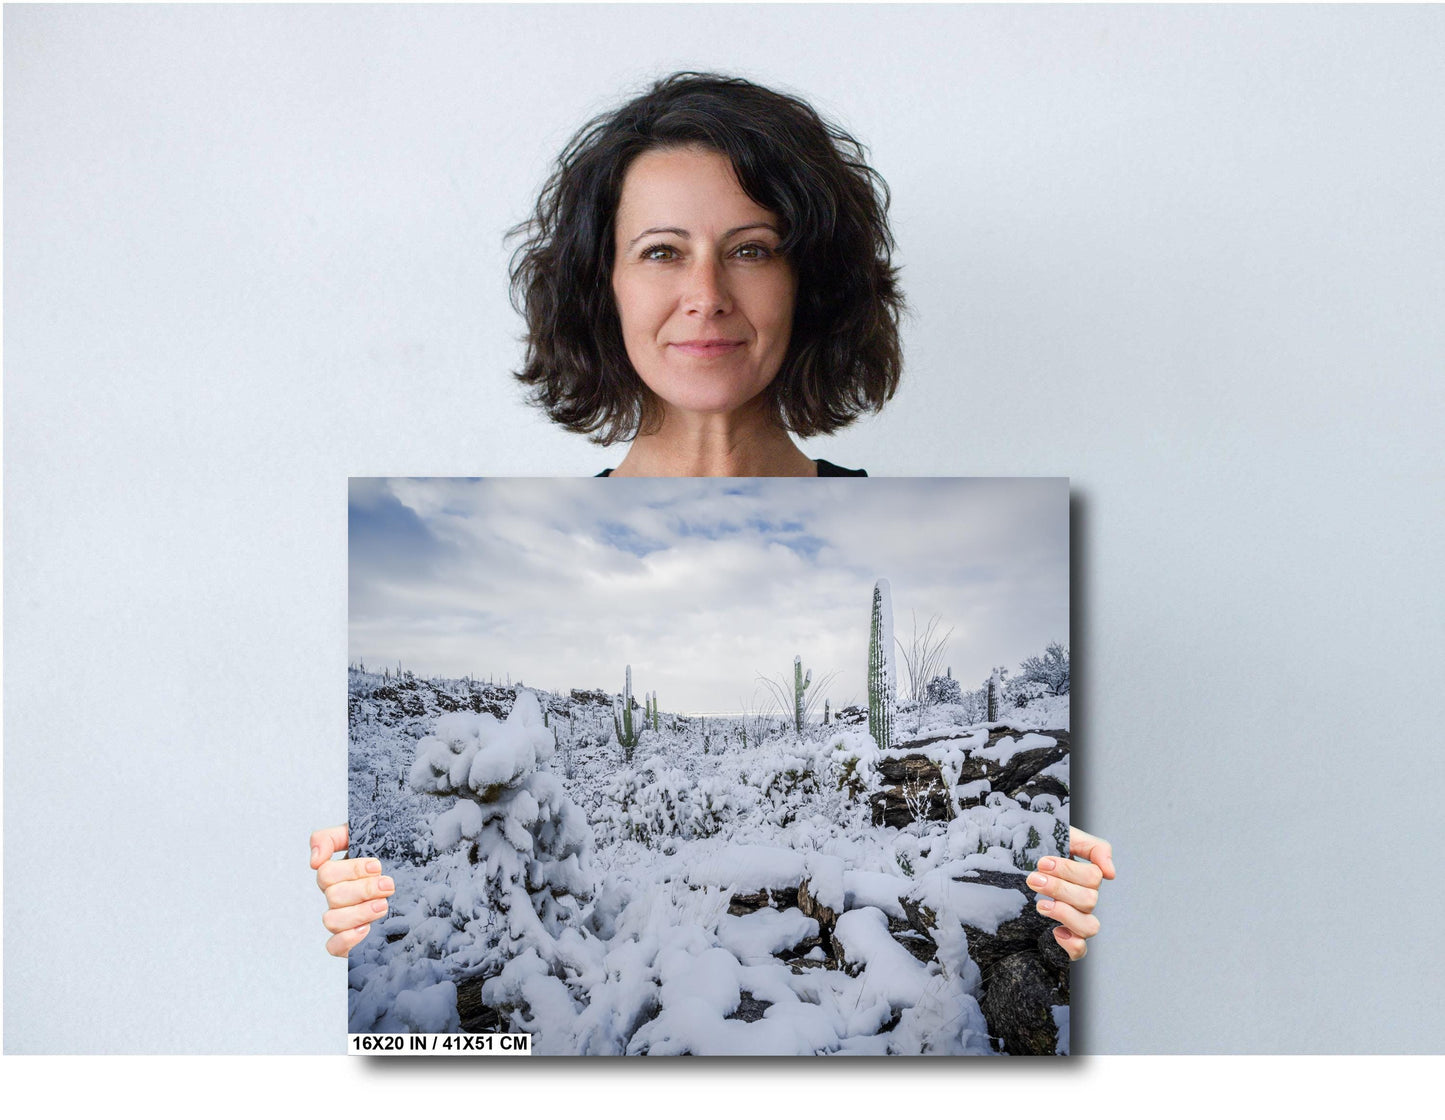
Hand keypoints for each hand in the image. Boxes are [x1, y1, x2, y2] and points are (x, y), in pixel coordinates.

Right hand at [310, 824, 394, 957]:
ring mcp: (342, 919)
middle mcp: (337, 897)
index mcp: (337, 874)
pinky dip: (346, 939)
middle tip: (388, 885)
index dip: (352, 870)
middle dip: (364, 890)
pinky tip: (367, 929)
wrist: (417, 878)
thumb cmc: (389, 854)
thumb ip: (331, 838)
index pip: (326, 873)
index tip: (377, 866)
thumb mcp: (362, 836)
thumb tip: (314, 860)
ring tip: (384, 905)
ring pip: (331, 920)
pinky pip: (333, 947)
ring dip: (359, 912)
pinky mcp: (350, 941)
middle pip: (333, 896)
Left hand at [1026, 826, 1114, 961]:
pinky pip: (1080, 950)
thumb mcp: (1064, 838)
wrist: (1005, 868)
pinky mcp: (1065, 939)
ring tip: (1040, 905)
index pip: (1093, 877)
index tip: (1043, 863)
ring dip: (1064, 914)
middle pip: (1089, 900)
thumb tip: (1111, 873)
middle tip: (1034, 879)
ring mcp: (1076, 921)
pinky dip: (1072, 944)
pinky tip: (1056, 931)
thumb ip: (1093, 847)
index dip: (1069, 870)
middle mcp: (1084, 900)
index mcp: (1085, 877)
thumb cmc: (1037, 851)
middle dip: (1059, 888)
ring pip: (1089, 926)